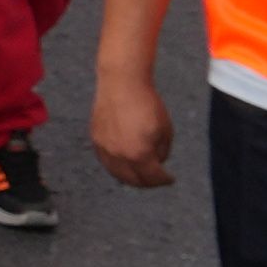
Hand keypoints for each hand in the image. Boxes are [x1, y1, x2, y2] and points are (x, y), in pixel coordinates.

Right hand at [91, 63, 176, 192]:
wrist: (122, 83)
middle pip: (134, 180)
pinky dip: (116, 166)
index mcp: (140, 154)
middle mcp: (119, 155)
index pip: (153, 178)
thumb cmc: (148, 104)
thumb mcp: (165, 130)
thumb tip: (156, 162)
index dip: (164, 180)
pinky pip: (106, 160)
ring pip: (116, 173)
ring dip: (130, 177)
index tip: (170, 178)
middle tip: (155, 179)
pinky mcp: (95, 139)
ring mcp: (104, 148)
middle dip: (148, 182)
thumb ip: (162, 151)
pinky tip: (125, 162)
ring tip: (140, 174)